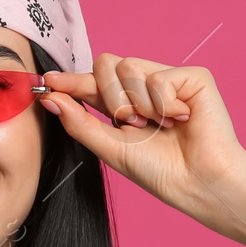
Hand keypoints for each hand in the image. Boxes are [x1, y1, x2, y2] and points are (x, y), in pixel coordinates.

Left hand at [41, 54, 245, 229]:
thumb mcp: (110, 148)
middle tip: (127, 122)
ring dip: (136, 103)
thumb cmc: (159, 171)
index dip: (71, 81)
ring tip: (156, 125)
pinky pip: (158, 77)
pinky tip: (180, 119)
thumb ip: (79, 122)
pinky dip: (163, 103)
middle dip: (108, 95)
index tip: (48, 81)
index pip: (92, 84)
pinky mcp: (193, 77)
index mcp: (125, 105)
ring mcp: (168, 80)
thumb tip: (50, 98)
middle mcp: (145, 89)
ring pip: (129, 66)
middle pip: (106, 64)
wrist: (197, 182)